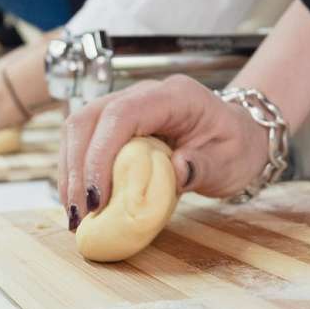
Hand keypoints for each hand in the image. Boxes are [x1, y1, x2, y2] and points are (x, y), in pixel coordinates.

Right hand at [59, 75, 268, 228]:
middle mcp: (142, 94)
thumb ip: (204, 165)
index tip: (96, 198)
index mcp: (173, 97)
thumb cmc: (235, 146)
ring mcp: (126, 106)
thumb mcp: (231, 161)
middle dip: (76, 167)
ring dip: (70, 171)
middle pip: (88, 118)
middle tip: (78, 213)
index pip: (122, 115)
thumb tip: (176, 170)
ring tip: (74, 213)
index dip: (101, 154)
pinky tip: (80, 200)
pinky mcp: (115, 125)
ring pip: (78, 128)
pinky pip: (84, 140)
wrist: (239, 135)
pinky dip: (77, 171)